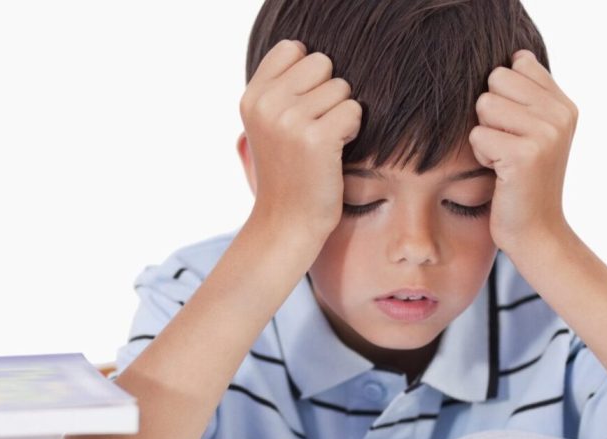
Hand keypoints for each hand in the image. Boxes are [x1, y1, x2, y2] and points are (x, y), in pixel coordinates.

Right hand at [239, 39, 361, 238]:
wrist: (287, 222)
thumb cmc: (288, 171)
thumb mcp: (269, 123)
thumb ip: (282, 87)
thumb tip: (312, 53)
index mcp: (252, 97)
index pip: (292, 48)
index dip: (308, 73)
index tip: (302, 106)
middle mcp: (266, 104)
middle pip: (321, 62)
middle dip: (327, 91)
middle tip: (315, 127)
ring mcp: (289, 120)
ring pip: (341, 87)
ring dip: (341, 113)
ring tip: (323, 143)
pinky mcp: (316, 138)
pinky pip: (354, 110)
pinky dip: (352, 130)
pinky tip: (334, 152)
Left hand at [469, 49, 577, 251]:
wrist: (537, 232)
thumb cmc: (524, 182)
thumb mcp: (536, 132)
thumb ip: (528, 95)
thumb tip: (514, 57)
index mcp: (564, 105)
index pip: (518, 64)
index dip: (503, 93)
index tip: (515, 127)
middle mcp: (560, 114)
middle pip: (496, 80)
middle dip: (490, 113)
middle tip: (506, 145)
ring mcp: (545, 133)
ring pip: (484, 105)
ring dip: (484, 134)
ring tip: (503, 158)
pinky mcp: (525, 155)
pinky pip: (477, 135)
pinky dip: (481, 156)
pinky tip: (500, 173)